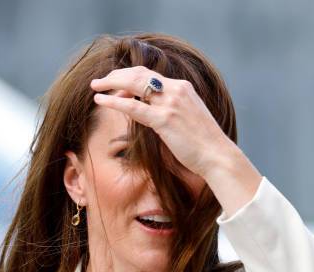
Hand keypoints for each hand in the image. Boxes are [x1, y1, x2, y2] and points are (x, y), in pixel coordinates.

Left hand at [90, 65, 239, 178]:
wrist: (217, 156)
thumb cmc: (203, 145)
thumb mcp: (188, 121)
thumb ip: (171, 113)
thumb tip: (154, 117)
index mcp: (183, 88)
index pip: (150, 76)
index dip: (130, 78)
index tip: (116, 87)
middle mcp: (176, 90)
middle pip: (139, 74)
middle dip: (116, 75)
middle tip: (99, 82)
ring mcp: (171, 103)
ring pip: (134, 85)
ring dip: (111, 84)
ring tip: (95, 88)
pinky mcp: (165, 119)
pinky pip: (133, 107)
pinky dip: (114, 102)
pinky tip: (100, 101)